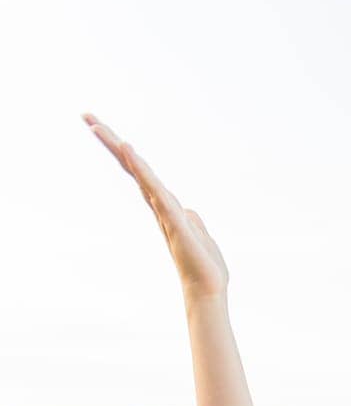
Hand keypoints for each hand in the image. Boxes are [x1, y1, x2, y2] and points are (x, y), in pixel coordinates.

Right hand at [84, 114, 228, 302]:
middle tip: (85, 116)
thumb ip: (189, 219)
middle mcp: (158, 205)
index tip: (101, 129)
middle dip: (109, 141)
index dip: (123, 151)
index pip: (140, 173)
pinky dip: (142, 169)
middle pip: (131, 167)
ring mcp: (163, 211)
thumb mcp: (197, 234)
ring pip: (139, 173)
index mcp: (163, 205)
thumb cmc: (203, 266)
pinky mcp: (172, 219)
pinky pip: (155, 189)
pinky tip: (129, 151)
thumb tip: (187, 211)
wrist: (208, 289)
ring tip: (97, 126)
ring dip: (118, 147)